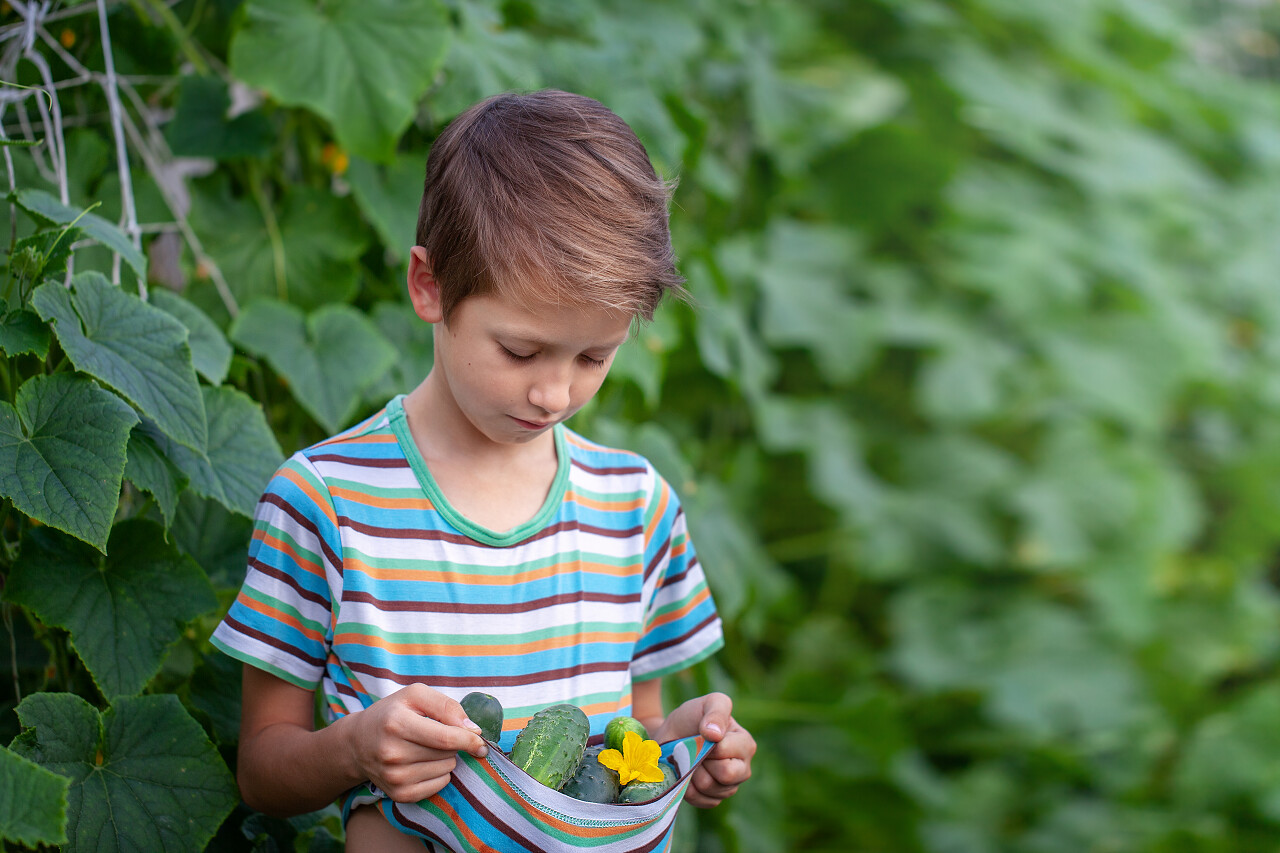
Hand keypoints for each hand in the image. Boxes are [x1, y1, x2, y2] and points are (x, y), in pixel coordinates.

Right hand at [345, 683, 488, 802]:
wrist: (357, 743)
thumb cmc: (391, 714)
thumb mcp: (414, 695)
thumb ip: (446, 705)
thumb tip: (472, 729)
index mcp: (397, 723)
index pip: (446, 737)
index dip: (470, 739)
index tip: (480, 738)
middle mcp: (393, 753)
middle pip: (448, 753)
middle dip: (453, 743)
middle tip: (437, 735)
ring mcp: (394, 777)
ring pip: (446, 769)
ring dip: (445, 758)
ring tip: (425, 748)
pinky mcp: (398, 794)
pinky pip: (439, 785)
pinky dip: (439, 774)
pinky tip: (423, 763)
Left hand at [652, 692, 755, 807]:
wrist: (670, 735)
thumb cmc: (693, 717)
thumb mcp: (707, 703)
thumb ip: (716, 712)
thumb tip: (715, 735)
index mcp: (745, 744)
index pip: (726, 752)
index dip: (708, 745)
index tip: (700, 735)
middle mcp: (743, 769)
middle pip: (725, 775)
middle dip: (702, 761)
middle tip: (695, 750)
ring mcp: (729, 787)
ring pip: (709, 788)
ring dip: (693, 773)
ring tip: (690, 760)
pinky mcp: (713, 800)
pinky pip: (701, 801)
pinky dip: (689, 788)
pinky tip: (687, 775)